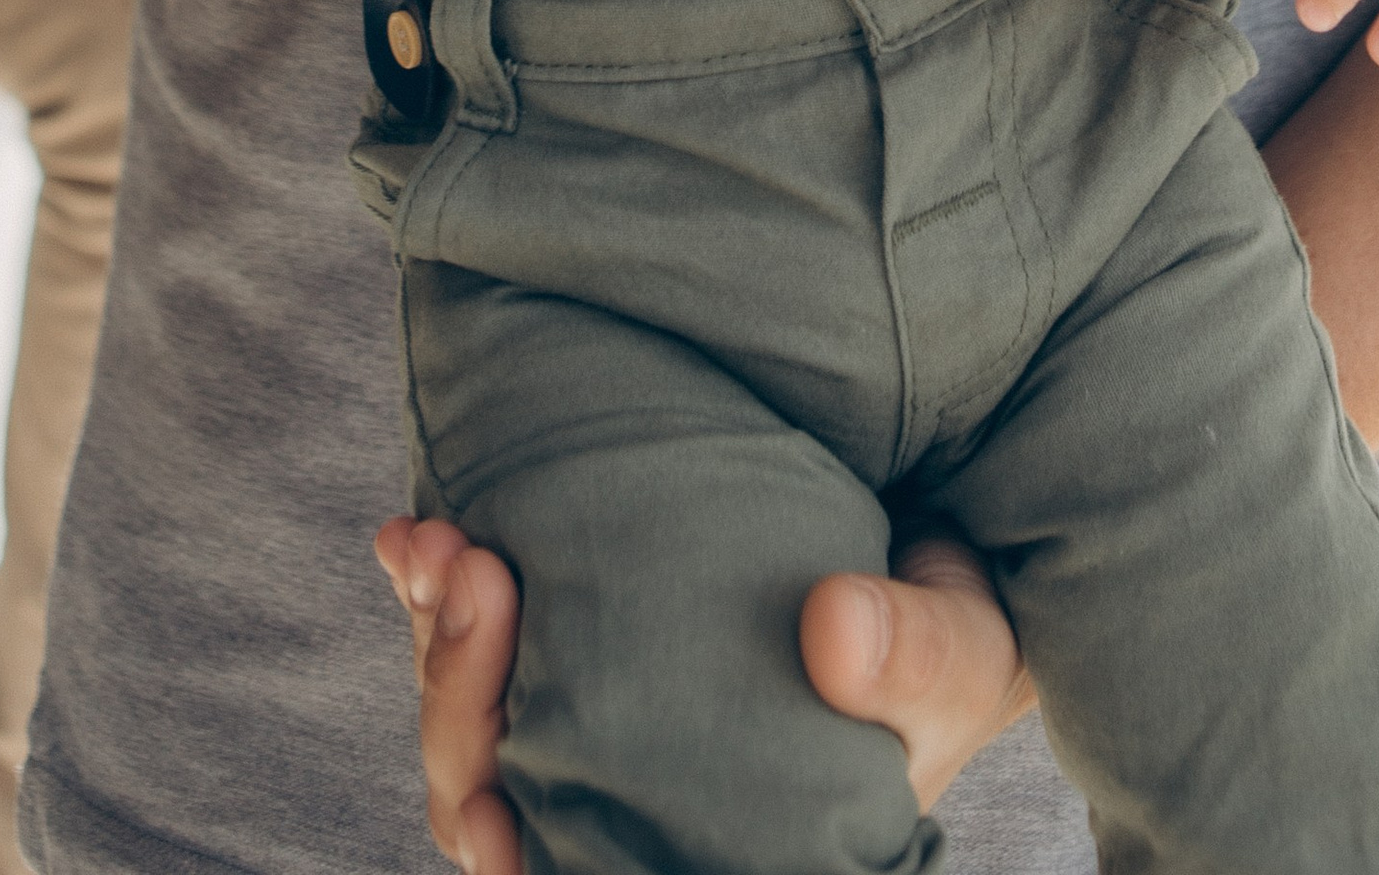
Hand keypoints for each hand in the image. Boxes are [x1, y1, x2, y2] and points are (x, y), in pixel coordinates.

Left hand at [376, 518, 1032, 862]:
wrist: (934, 554)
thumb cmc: (951, 638)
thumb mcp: (965, 652)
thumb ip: (916, 655)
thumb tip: (832, 625)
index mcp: (714, 847)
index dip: (514, 855)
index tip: (487, 801)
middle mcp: (636, 801)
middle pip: (494, 806)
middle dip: (461, 702)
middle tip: (477, 572)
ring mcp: (597, 719)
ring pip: (471, 723)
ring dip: (438, 637)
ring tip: (437, 540)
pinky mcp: (581, 633)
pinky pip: (482, 639)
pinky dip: (438, 590)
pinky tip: (414, 536)